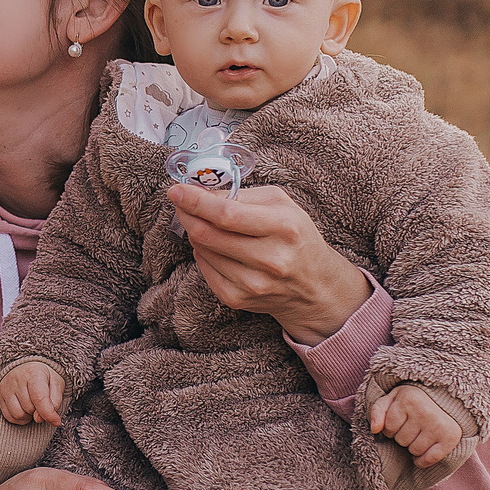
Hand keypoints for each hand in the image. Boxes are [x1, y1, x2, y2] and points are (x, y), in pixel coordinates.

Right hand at [0, 359, 64, 426]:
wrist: (28, 368)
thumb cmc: (44, 378)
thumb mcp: (57, 384)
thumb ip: (54, 401)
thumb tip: (39, 419)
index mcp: (34, 373)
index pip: (39, 398)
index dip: (49, 414)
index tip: (56, 422)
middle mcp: (17, 379)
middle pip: (30, 408)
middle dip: (39, 411)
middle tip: (41, 403)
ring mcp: (6, 388)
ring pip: (19, 415)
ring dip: (29, 416)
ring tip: (33, 406)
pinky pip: (10, 417)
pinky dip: (20, 419)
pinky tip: (24, 409)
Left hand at [166, 182, 371, 344]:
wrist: (314, 286)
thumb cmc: (296, 237)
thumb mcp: (282, 205)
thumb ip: (243, 195)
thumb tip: (201, 192)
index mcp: (284, 227)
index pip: (226, 214)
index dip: (195, 201)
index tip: (176, 191)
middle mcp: (271, 258)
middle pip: (208, 234)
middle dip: (187, 214)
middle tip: (181, 203)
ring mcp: (253, 283)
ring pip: (203, 250)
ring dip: (196, 233)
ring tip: (205, 224)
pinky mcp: (239, 299)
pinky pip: (205, 270)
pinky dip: (202, 254)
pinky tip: (214, 247)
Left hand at [374, 383, 464, 467]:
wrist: (445, 398)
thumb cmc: (413, 400)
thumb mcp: (392, 399)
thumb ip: (378, 411)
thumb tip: (374, 429)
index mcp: (409, 398)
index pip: (388, 428)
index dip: (391, 428)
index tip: (400, 421)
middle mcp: (425, 411)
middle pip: (401, 440)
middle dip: (403, 437)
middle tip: (412, 428)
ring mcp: (439, 425)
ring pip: (414, 451)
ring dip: (413, 447)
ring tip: (420, 435)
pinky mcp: (451, 437)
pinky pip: (429, 459)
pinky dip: (423, 461)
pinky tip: (424, 451)